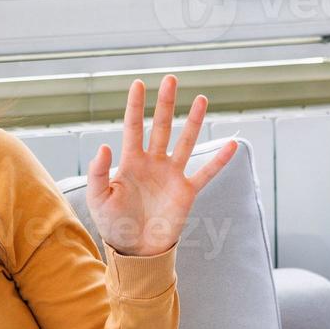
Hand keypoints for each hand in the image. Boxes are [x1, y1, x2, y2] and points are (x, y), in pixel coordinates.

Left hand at [86, 75, 237, 256]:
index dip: (136, 106)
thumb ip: (97, 173)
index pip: (133, 128)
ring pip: (185, 142)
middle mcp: (153, 163)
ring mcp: (171, 175)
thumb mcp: (98, 198)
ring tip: (201, 99)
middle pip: (160, 127)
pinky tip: (232, 144)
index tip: (138, 84)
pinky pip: (206, 173)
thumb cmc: (113, 224)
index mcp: (130, 163)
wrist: (136, 250)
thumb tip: (104, 146)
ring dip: (193, 121)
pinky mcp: (186, 191)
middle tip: (171, 79)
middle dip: (165, 104)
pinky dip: (219, 160)